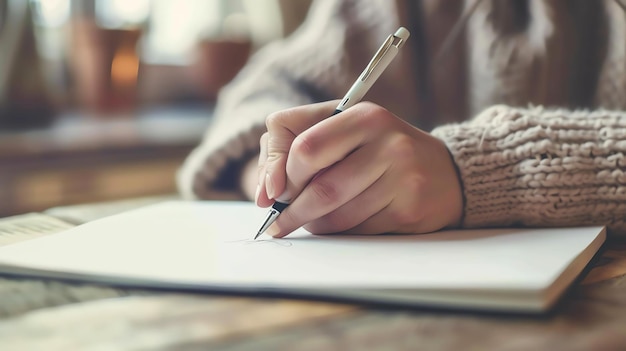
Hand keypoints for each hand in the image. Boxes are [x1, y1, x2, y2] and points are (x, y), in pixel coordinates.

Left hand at [255, 100, 462, 236]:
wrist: (446, 172)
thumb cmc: (377, 149)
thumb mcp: (341, 128)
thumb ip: (293, 144)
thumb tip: (265, 192)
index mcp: (365, 116)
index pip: (306, 148)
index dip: (280, 174)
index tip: (272, 192)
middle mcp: (389, 144)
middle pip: (320, 189)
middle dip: (292, 210)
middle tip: (279, 220)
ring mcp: (404, 179)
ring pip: (337, 216)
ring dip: (313, 225)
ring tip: (310, 220)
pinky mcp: (410, 211)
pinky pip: (358, 231)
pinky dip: (339, 233)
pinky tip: (340, 224)